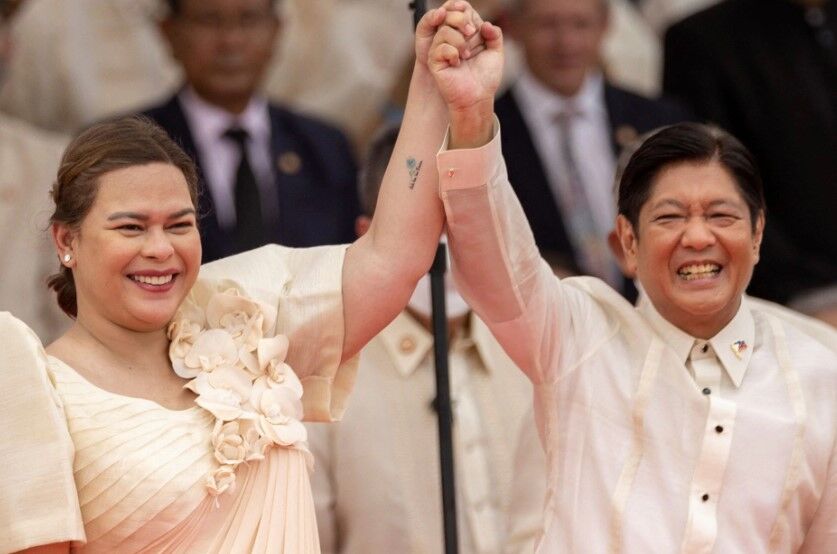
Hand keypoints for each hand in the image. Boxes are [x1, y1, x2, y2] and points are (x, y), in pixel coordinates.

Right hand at [427, 2, 502, 146]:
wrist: (478, 97)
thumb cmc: (486, 78)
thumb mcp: (496, 52)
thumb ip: (495, 35)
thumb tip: (486, 24)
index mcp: (465, 34)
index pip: (461, 12)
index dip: (466, 12)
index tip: (476, 25)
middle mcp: (452, 39)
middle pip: (449, 16)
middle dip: (462, 21)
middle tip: (472, 33)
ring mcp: (442, 50)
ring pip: (444, 31)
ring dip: (459, 41)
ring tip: (466, 55)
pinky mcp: (435, 62)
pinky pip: (440, 47)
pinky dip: (452, 53)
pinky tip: (457, 63)